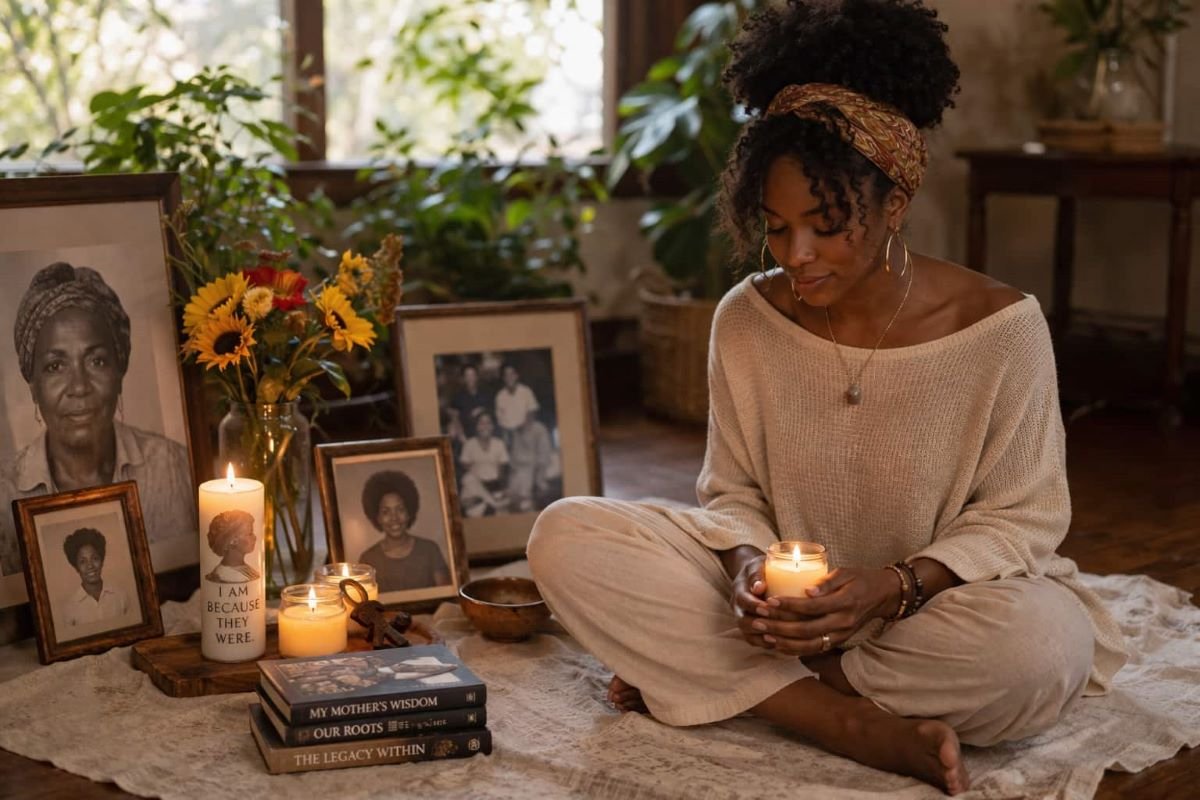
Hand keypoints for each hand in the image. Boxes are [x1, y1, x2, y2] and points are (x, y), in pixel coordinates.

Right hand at [729, 554, 773, 647]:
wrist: (753, 576)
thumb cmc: (760, 568)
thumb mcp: (758, 564)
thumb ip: (757, 573)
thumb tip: (759, 587)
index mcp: (739, 590)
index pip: (742, 600)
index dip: (753, 606)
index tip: (767, 607)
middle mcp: (738, 608)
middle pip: (742, 622)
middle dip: (758, 625)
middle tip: (775, 626)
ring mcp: (743, 619)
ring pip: (748, 634)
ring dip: (762, 637)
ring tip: (779, 638)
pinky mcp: (750, 629)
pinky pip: (754, 641)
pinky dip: (765, 644)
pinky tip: (780, 643)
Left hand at [737, 567, 899, 655]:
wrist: (882, 596)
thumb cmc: (860, 579)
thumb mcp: (845, 573)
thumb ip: (826, 582)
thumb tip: (807, 590)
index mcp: (845, 602)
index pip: (813, 607)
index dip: (790, 605)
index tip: (770, 600)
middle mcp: (843, 623)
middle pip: (807, 630)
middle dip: (779, 626)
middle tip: (758, 620)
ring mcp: (841, 635)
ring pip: (809, 645)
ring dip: (784, 642)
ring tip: (763, 634)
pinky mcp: (838, 642)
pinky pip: (814, 650)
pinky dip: (794, 650)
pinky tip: (777, 644)